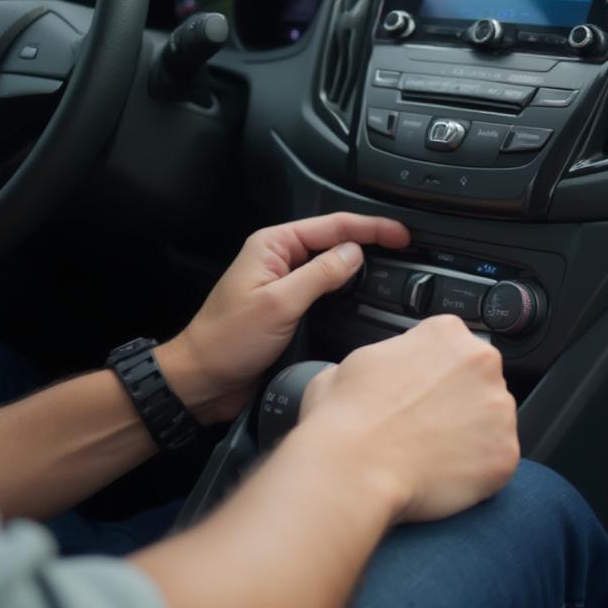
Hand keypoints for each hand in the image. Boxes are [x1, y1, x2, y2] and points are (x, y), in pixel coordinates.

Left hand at [157, 212, 409, 422]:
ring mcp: (284, 283)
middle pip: (334, 240)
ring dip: (360, 264)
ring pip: (331, 265)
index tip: (401, 234)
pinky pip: (324, 290)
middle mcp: (279, 260)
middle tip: (405, 246)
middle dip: (370, 240)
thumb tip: (355, 252)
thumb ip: (320, 275)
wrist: (201, 381)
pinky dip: (347, 288)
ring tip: (394, 264)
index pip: (332, 226)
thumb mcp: (279, 304)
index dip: (370, 228)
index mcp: (273, 246)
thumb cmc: (226, 341)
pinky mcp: (288, 307)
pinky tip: (365, 294)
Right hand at [299, 314, 519, 523]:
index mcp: (446, 333)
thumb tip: (380, 372)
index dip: (434, 374)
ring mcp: (499, 409)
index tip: (420, 393)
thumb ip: (385, 357)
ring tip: (429, 453)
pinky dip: (475, 471)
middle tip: (424, 425)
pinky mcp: (505, 453)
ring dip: (470, 435)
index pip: (452, 348)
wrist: (353, 467)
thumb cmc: (346, 416)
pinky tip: (441, 474)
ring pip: (491, 421)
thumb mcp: (353, 362)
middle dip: (458, 402)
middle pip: (478, 381)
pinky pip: (495, 461)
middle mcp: (482, 362)